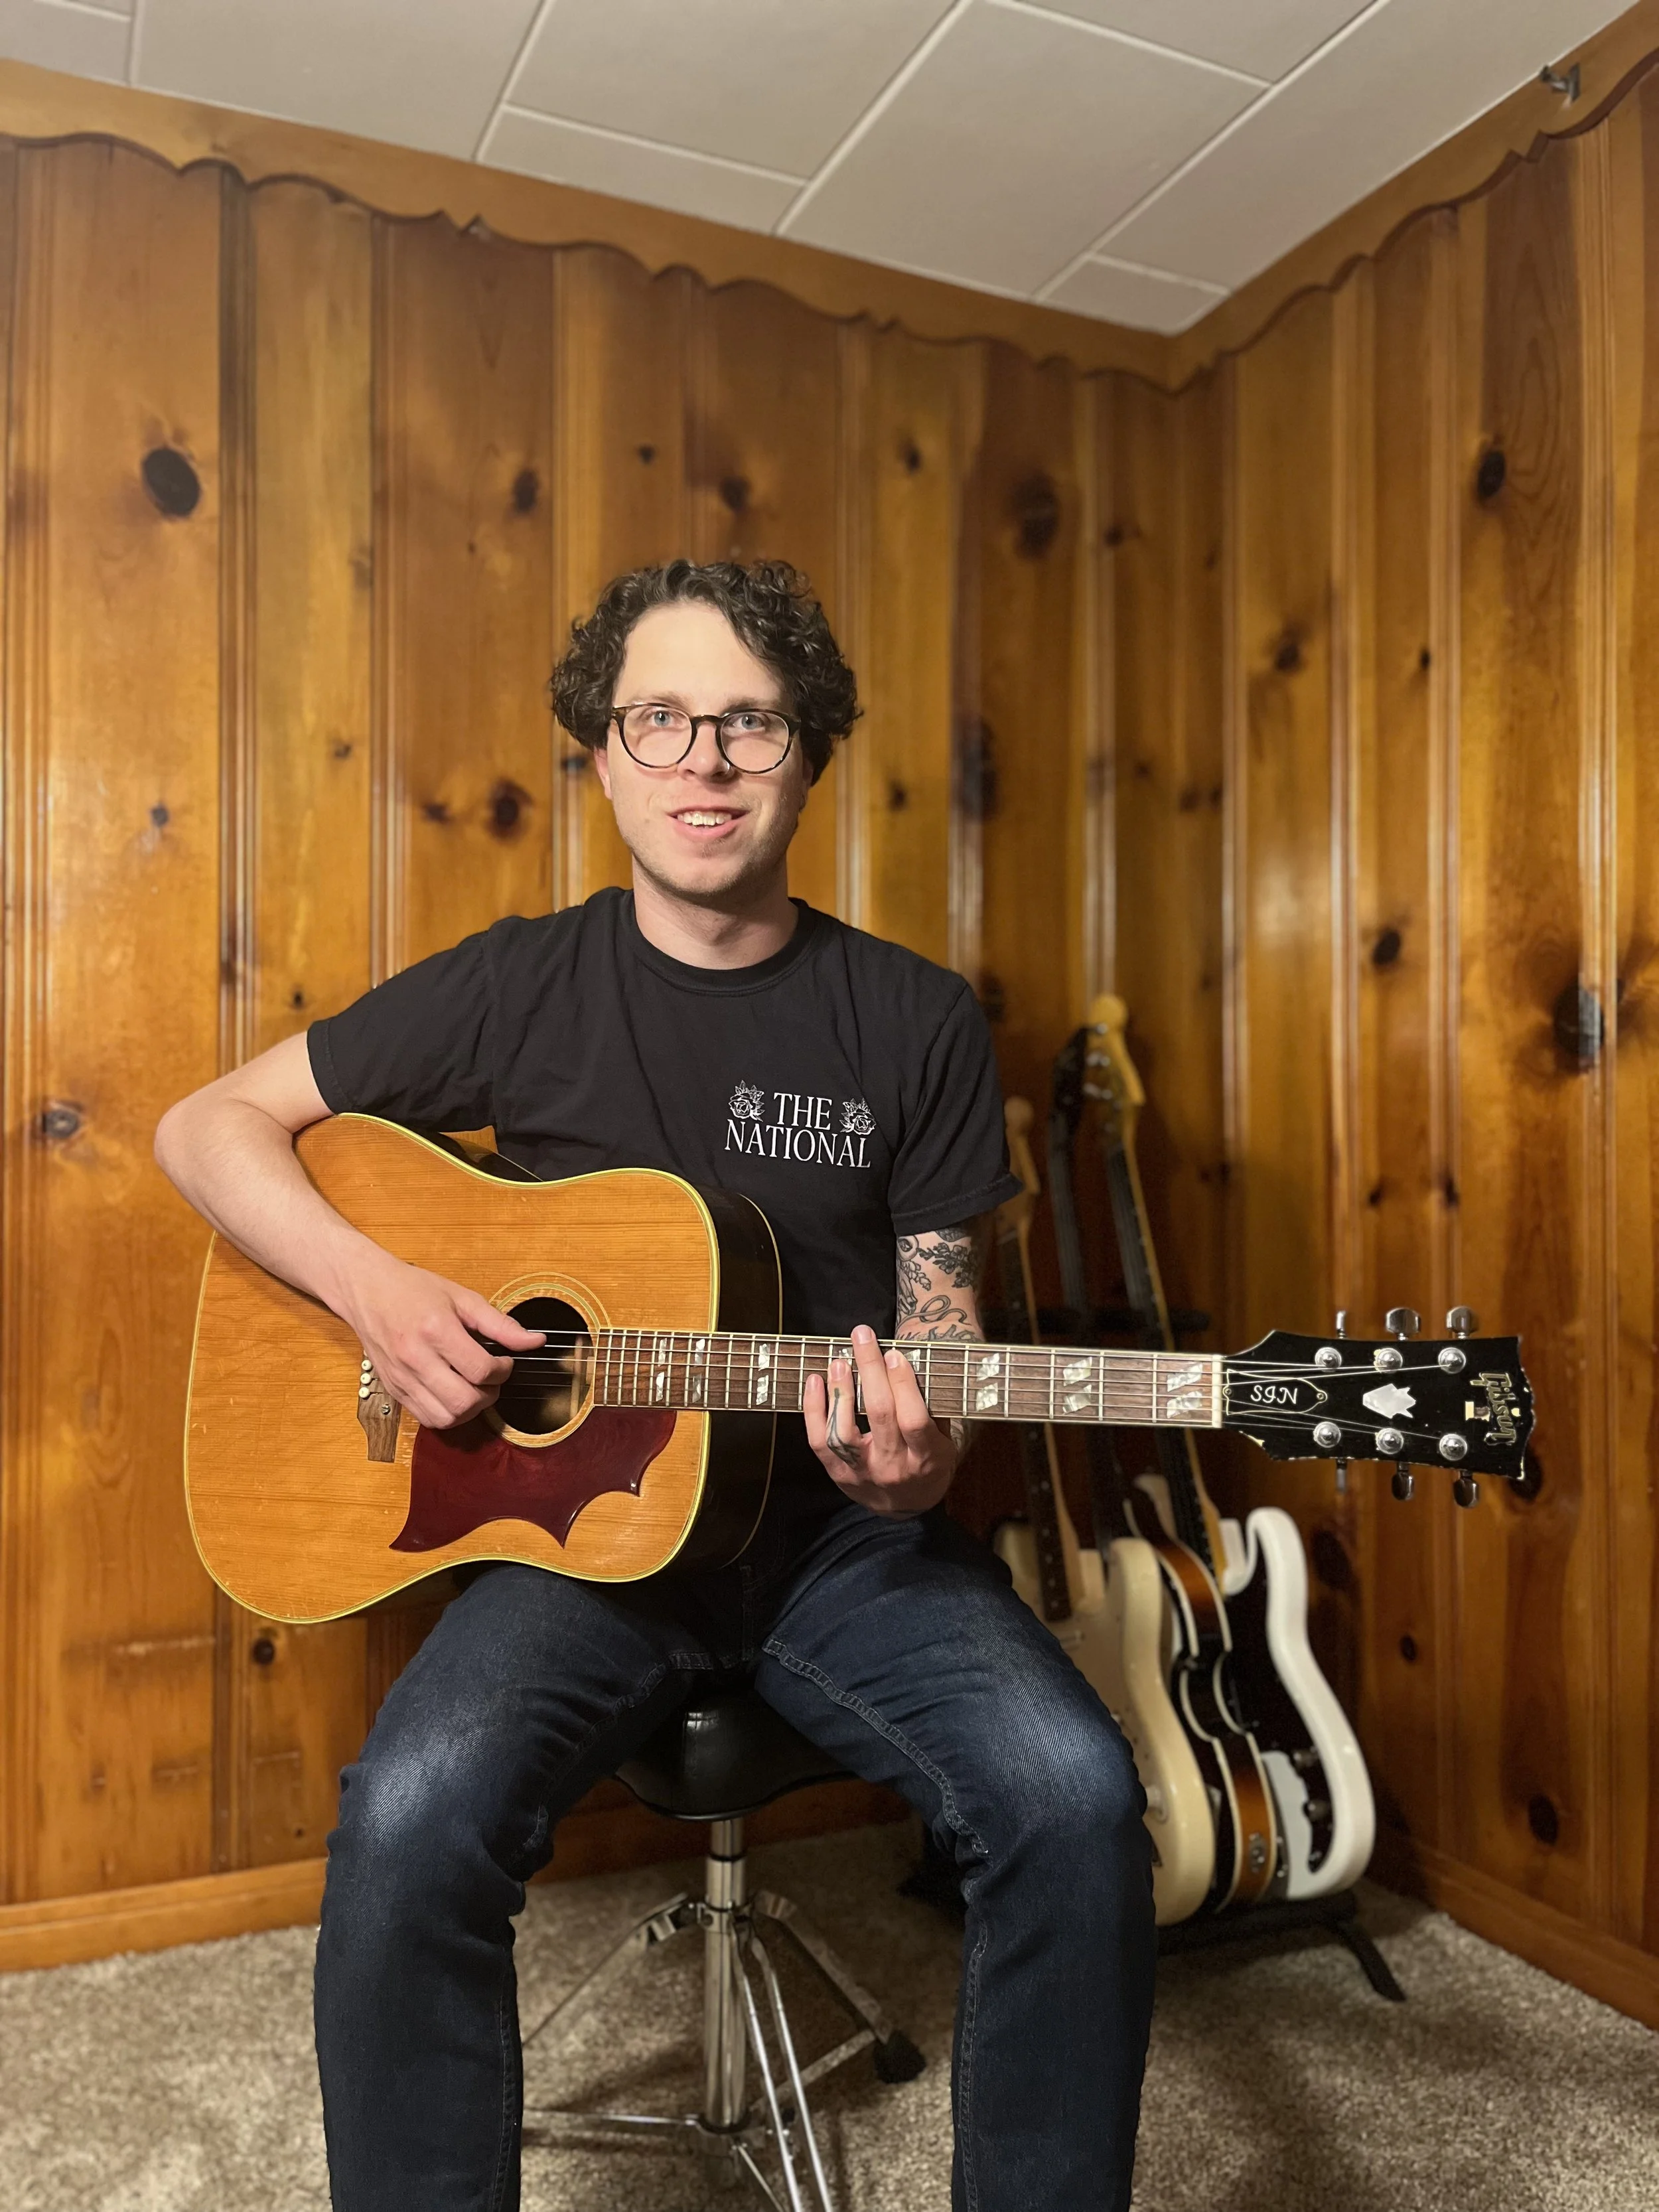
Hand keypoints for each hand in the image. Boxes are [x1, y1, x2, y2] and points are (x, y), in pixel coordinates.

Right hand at [336, 1249, 544, 1430]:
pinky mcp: (393, 1390)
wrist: (366, 1290)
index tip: (505, 1362)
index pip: (481, 1370)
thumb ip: (500, 1324)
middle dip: (489, 1395)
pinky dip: (447, 1415)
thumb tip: (535, 1342)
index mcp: (435, 1330)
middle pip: (464, 1401)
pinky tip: (453, 1395)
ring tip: (474, 1389)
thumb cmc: (413, 1289)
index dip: (504, 1371)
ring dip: (469, 1410)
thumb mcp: (462, 1297)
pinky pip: (426, 1419)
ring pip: (445, 1418)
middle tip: (492, 1379)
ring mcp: (401, 1377)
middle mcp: (415, 1358)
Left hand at [803, 1324, 957, 1514]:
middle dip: (871, 1370)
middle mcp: (893, 1467)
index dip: (903, 1386)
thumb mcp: (943, 1441)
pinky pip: (820, 1442)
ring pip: (844, 1432)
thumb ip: (931, 1409)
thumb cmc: (928, 1464)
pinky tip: (815, 1381)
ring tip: (839, 1361)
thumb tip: (911, 1364)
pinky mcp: (838, 1474)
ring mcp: (862, 1471)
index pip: (913, 1420)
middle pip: (879, 1415)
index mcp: (925, 1458)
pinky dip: (813, 1410)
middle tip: (863, 1337)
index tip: (894, 1354)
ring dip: (840, 1392)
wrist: (906, 1507)